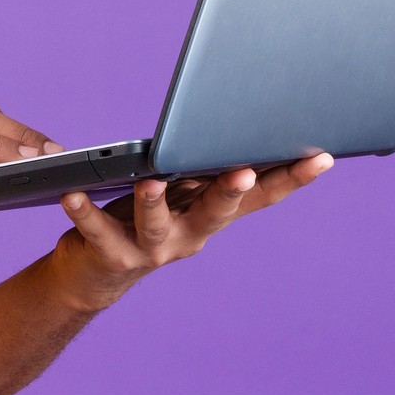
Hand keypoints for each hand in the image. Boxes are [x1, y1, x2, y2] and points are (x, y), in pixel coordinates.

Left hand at [46, 153, 334, 312]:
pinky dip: (84, 213)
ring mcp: (151, 250)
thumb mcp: (181, 190)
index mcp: (211, 213)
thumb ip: (204, 166)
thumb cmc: (145, 215)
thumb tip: (233, 119)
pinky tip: (72, 194)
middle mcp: (190, 235)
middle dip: (230, 191)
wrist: (95, 275)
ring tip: (151, 180)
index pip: (259, 196)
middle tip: (244, 172)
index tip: (322, 156)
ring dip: (154, 202)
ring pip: (156, 223)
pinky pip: (96, 231)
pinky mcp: (110, 255)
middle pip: (215, 212)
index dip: (292, 178)